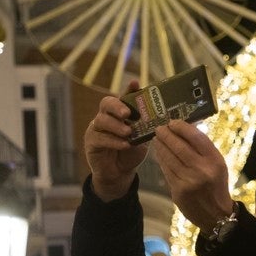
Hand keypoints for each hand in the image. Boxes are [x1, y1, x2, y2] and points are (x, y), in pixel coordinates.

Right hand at [84, 80, 146, 201]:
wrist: (119, 173)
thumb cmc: (131, 151)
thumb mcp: (142, 137)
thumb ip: (147, 127)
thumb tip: (163, 117)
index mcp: (119, 113)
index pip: (123, 97)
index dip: (129, 89)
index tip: (135, 83)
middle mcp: (106, 117)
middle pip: (106, 103)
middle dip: (117, 106)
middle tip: (127, 113)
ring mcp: (96, 129)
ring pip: (102, 120)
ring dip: (117, 126)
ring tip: (128, 132)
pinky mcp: (91, 142)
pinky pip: (100, 138)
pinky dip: (113, 141)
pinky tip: (124, 144)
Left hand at [153, 120, 233, 231]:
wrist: (216, 214)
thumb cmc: (216, 184)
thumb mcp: (218, 164)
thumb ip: (204, 150)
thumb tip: (185, 131)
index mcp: (215, 160)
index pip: (196, 137)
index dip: (182, 127)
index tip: (173, 121)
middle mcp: (202, 169)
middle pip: (179, 147)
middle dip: (167, 135)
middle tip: (159, 127)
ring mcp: (189, 181)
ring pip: (169, 158)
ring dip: (160, 146)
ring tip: (156, 138)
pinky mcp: (178, 191)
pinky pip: (166, 170)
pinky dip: (161, 160)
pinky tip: (158, 153)